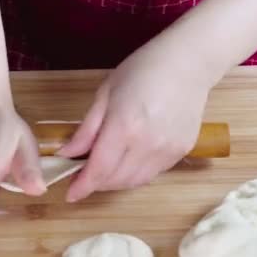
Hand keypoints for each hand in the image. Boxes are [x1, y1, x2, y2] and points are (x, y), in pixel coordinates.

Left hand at [58, 45, 212, 201]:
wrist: (189, 62)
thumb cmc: (143, 70)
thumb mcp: (105, 94)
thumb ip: (86, 129)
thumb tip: (67, 154)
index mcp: (124, 126)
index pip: (99, 169)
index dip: (82, 186)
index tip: (70, 194)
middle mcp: (147, 144)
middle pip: (115, 180)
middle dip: (95, 183)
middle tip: (83, 175)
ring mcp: (167, 150)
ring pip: (134, 182)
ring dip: (115, 182)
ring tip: (104, 169)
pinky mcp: (181, 151)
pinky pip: (152, 173)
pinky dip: (135, 174)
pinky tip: (128, 160)